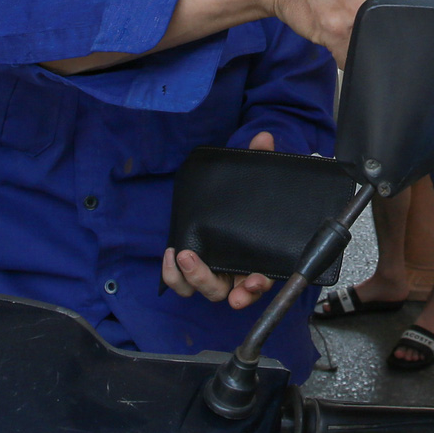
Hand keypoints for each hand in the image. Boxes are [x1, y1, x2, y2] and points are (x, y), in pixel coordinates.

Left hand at [163, 132, 277, 307]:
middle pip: (232, 293)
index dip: (257, 286)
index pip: (263, 280)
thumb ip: (261, 159)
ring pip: (206, 291)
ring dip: (192, 280)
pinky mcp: (194, 269)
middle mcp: (239, 271)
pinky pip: (182, 284)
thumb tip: (263, 139)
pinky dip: (173, 276)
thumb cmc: (248, 197)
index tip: (253, 282)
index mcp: (260, 257)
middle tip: (198, 265)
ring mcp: (217, 273)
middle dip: (213, 283)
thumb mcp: (255, 176)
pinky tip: (169, 254)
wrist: (229, 200)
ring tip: (181, 256)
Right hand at [259, 0, 433, 63]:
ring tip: (361, 37)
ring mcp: (359, 11)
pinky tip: (339, 44)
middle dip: (432, 46)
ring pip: (385, 50)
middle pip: (425, 24)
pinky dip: (349, 59)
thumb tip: (433, 26)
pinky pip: (353, 59)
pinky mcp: (334, 28)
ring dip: (380, 56)